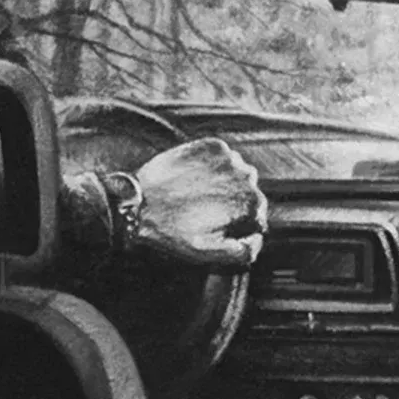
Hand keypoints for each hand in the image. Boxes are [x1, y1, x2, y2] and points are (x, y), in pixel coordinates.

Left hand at [133, 138, 267, 266]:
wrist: (139, 201)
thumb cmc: (173, 231)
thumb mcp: (208, 253)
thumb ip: (243, 252)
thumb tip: (258, 239)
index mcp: (250, 204)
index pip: (258, 215)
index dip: (240, 223)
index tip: (219, 225)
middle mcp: (246, 176)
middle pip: (249, 192)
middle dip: (234, 202)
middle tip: (207, 211)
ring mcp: (230, 158)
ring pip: (238, 173)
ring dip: (226, 182)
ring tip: (200, 194)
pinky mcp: (212, 145)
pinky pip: (224, 157)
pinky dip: (214, 166)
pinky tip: (196, 178)